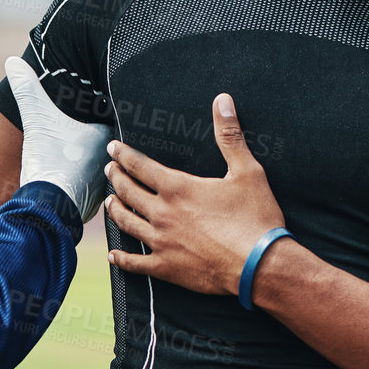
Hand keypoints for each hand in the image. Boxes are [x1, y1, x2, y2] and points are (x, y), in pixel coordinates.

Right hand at [6, 55, 112, 220]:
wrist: (46, 207)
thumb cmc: (48, 160)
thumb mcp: (36, 119)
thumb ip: (27, 90)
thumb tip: (12, 60)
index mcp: (107, 136)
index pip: (112, 118)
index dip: (102, 115)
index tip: (90, 113)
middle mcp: (114, 160)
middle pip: (114, 144)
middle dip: (104, 141)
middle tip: (83, 138)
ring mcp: (108, 184)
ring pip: (109, 168)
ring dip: (97, 165)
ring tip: (81, 159)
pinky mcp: (97, 205)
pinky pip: (98, 191)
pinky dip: (88, 186)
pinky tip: (76, 182)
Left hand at [104, 93, 286, 295]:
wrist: (259, 265)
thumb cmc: (255, 218)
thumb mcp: (247, 171)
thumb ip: (230, 135)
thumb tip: (223, 101)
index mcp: (178, 188)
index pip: (140, 165)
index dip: (123, 155)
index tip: (113, 148)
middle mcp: (162, 213)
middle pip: (128, 192)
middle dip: (115, 178)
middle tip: (108, 170)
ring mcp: (161, 242)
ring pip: (126, 223)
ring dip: (114, 210)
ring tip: (109, 203)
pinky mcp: (166, 267)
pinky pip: (135, 263)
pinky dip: (122, 259)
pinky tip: (114, 255)